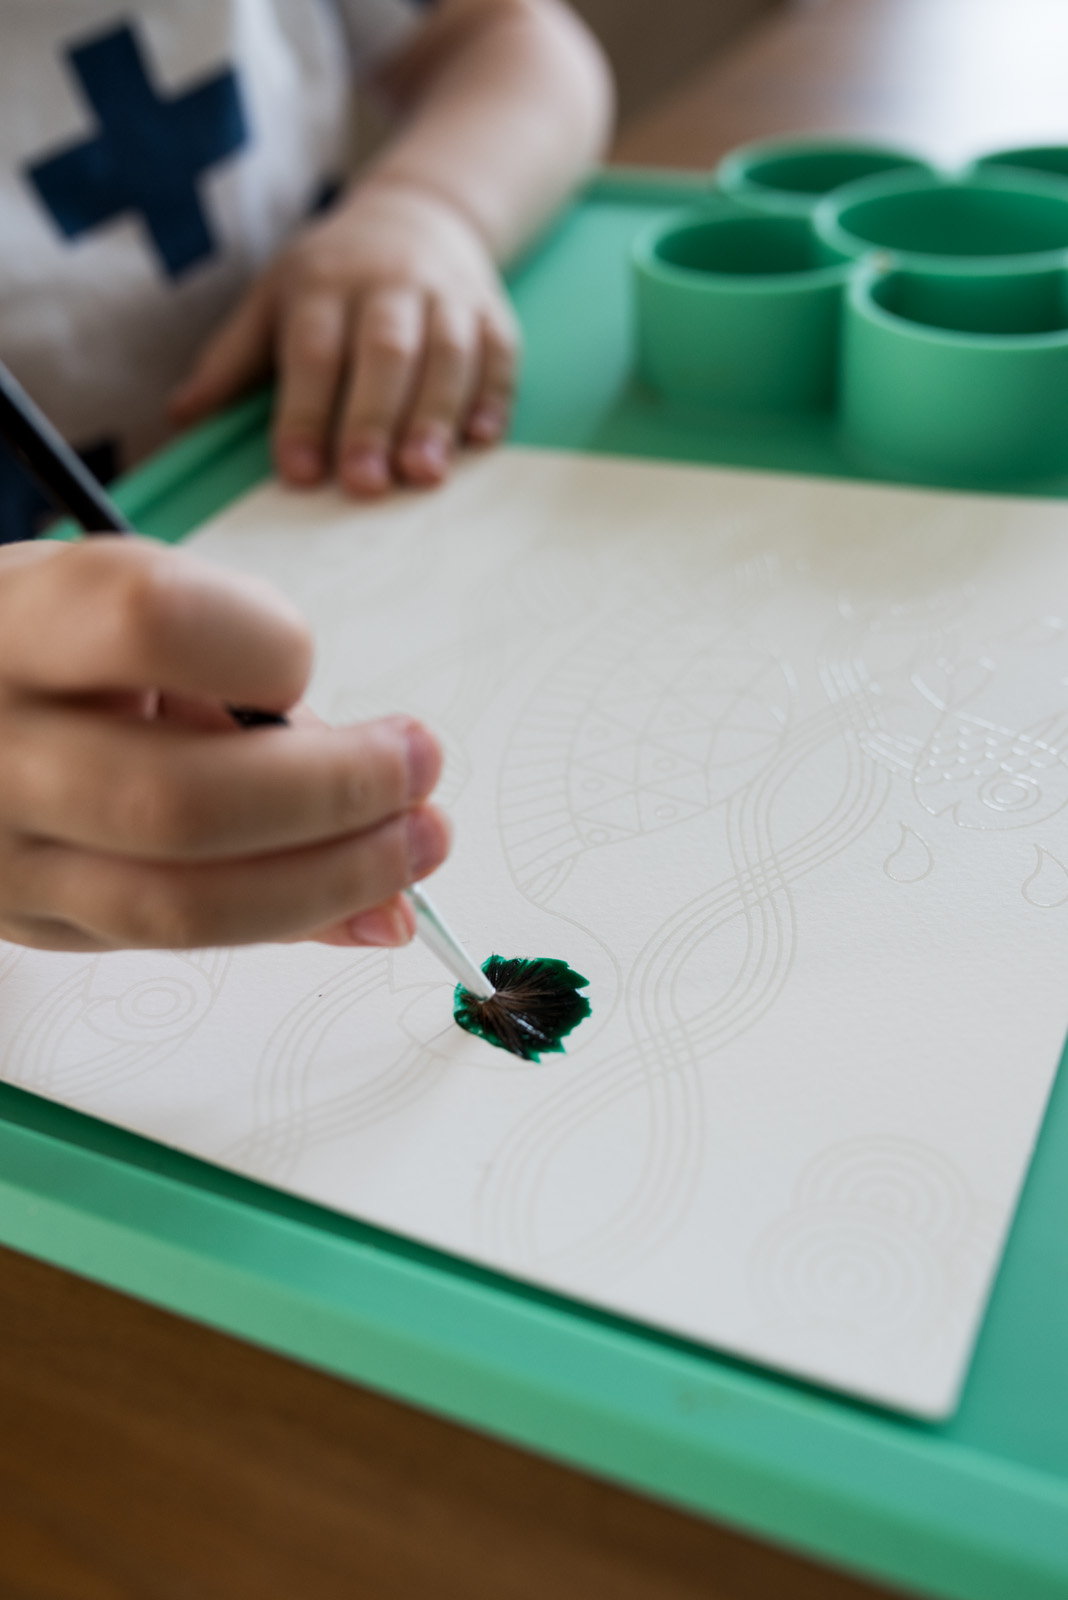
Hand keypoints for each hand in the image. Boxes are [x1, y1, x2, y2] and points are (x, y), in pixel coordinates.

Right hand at [0, 538, 449, 951]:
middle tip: (419, 771)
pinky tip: (363, 905)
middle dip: (336, 793)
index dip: (261, 644)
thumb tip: (390, 797)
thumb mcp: (111, 610)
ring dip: (333, 883)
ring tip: (414, 846)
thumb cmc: (44, 646)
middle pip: (183, 800)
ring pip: (184, 906)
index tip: (301, 658)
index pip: (152, 624)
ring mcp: (4, 861)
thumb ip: (235, 681)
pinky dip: (290, 923)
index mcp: (11, 629)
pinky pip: (176, 944)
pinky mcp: (35, 929)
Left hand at [170, 181, 519, 496]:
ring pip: (446, 354)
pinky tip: (482, 439)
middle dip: (373, 419)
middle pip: (383, 352)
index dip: (304, 413)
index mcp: (323, 286)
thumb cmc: (331, 278)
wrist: (420, 214)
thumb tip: (179, 416)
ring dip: (436, 416)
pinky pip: (499, 352)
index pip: (312, 352)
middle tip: (364, 485)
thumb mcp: (271, 302)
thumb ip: (231, 363)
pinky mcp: (491, 311)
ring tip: (425, 475)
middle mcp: (387, 285)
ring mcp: (445, 296)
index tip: (298, 472)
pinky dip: (494, 395)